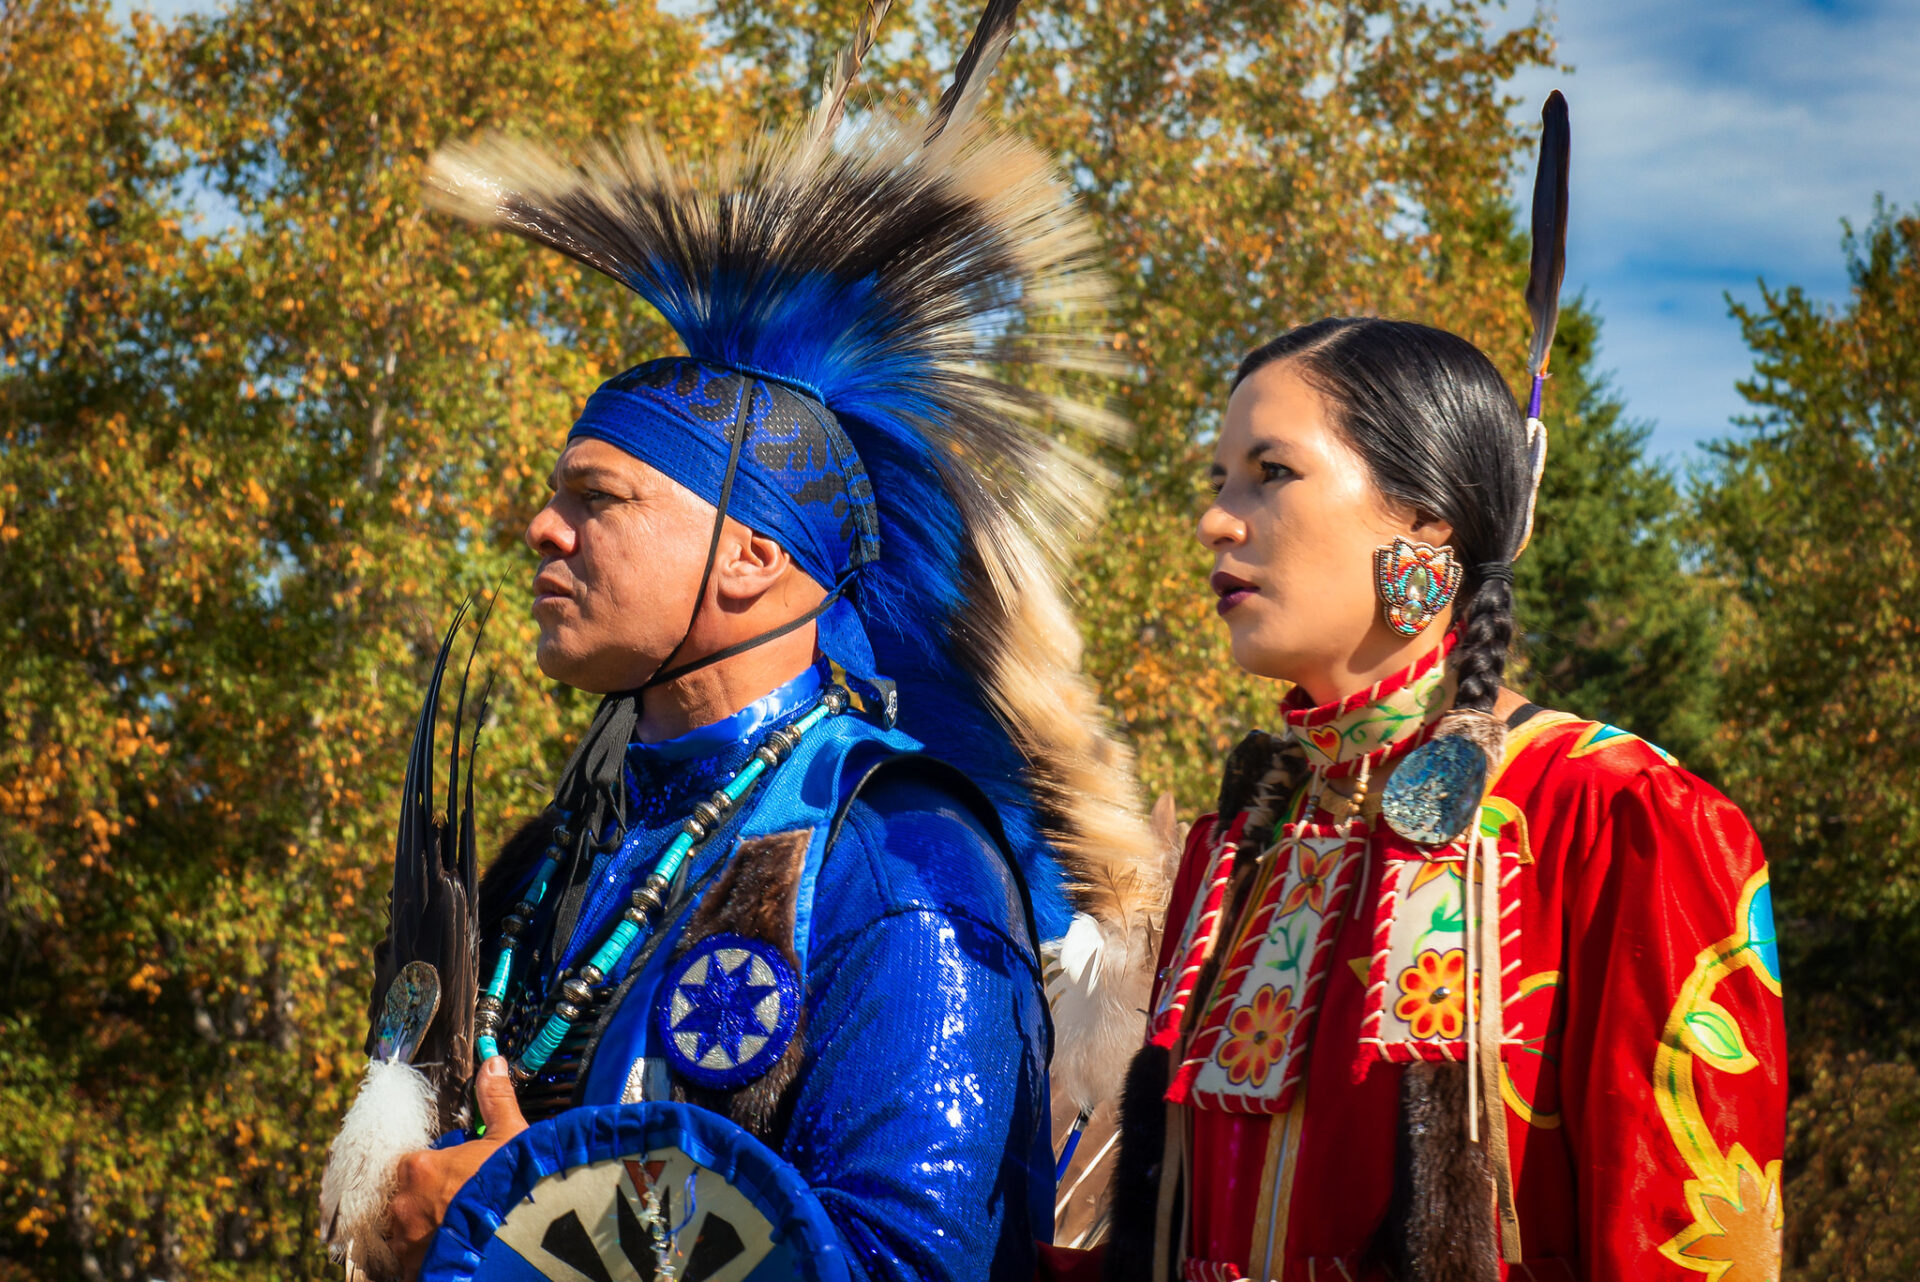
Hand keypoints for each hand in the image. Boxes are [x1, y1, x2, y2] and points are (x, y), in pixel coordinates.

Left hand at [383, 1056, 529, 1280]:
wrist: (524, 1238)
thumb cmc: (513, 1184)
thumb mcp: (510, 1135)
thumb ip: (495, 1099)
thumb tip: (493, 1063)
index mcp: (419, 1167)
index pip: (412, 1164)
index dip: (435, 1169)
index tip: (455, 1176)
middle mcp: (403, 1204)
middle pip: (405, 1200)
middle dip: (427, 1204)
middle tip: (458, 1208)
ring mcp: (405, 1242)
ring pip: (405, 1235)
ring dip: (423, 1235)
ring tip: (455, 1236)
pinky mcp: (415, 1272)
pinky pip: (411, 1266)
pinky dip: (426, 1262)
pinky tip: (450, 1257)